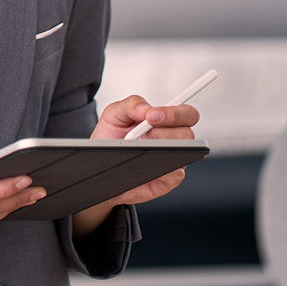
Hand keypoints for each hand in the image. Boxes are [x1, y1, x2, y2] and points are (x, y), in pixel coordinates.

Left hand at [70, 95, 200, 236]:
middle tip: (143, 135)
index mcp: (166, 122)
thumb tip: (148, 109)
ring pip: (183, 155)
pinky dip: (162, 171)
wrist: (99, 163)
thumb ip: (132, 104)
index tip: (152, 116)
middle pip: (187, 135)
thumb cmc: (111, 138)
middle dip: (164, 132)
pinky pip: (174, 177)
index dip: (175, 114)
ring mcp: (172, 161)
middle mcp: (173, 141)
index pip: (187, 114)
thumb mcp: (114, 114)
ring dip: (160, 150)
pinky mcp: (166, 181)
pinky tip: (145, 166)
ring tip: (138, 149)